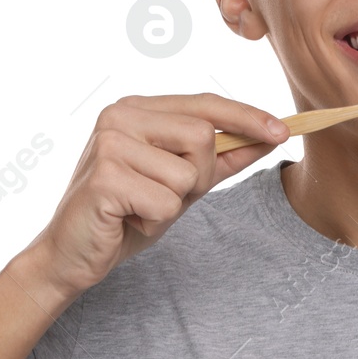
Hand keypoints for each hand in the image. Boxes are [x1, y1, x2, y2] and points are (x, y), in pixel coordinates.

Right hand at [29, 92, 290, 297]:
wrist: (73, 254)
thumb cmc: (126, 215)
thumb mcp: (181, 184)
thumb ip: (221, 159)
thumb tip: (268, 138)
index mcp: (137, 109)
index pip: (204, 104)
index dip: (247, 116)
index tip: (284, 130)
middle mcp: (119, 115)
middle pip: (201, 136)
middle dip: (198, 176)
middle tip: (164, 197)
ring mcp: (109, 143)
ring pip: (187, 174)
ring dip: (173, 204)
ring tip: (141, 208)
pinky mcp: (105, 177)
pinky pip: (166, 202)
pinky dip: (156, 220)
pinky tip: (128, 219)